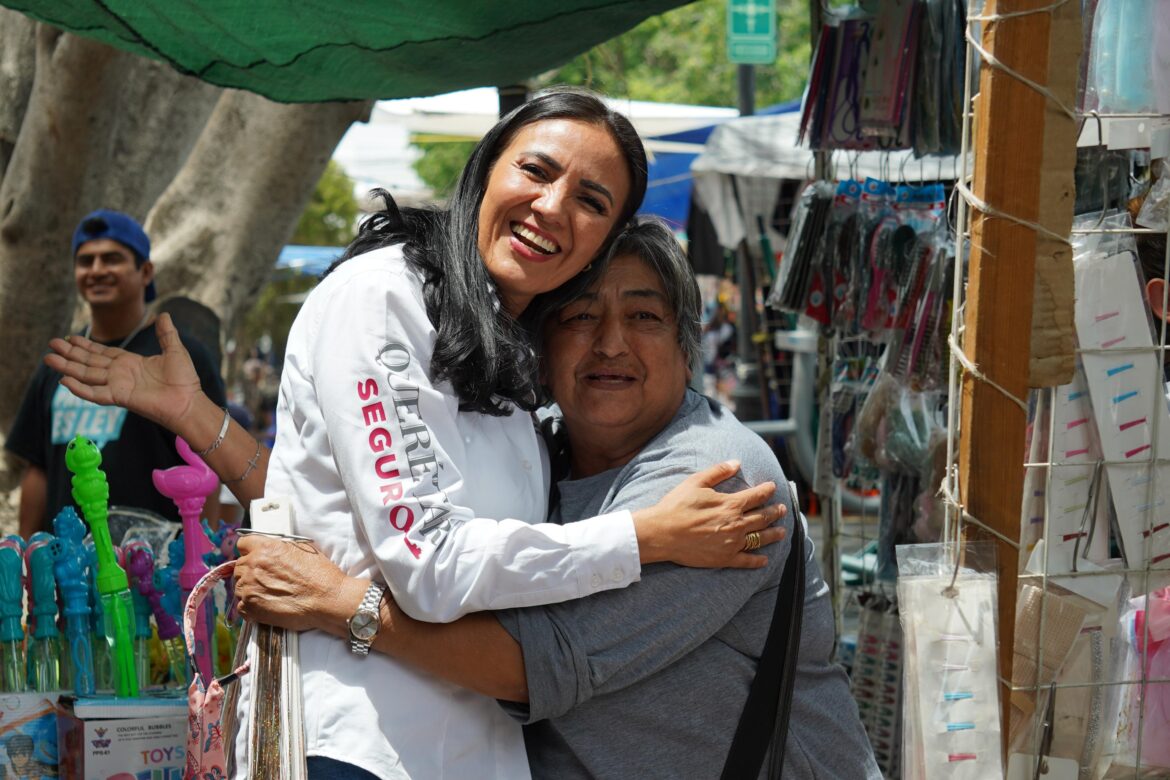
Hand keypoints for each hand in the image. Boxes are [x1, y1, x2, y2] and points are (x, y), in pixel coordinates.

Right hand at [45, 313, 202, 431]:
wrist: (189, 401)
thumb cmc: (184, 380)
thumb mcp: (175, 350)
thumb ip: (166, 334)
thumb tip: (164, 314)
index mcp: (130, 363)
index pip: (102, 352)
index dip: (85, 345)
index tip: (69, 338)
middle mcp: (120, 374)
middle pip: (89, 361)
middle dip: (70, 353)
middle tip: (51, 344)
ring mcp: (118, 385)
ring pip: (87, 375)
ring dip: (68, 367)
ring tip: (48, 358)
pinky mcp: (120, 397)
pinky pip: (95, 393)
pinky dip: (80, 388)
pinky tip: (64, 380)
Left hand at [234, 535, 359, 632]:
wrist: (327, 599)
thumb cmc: (320, 574)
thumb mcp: (303, 548)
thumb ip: (279, 547)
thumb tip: (271, 550)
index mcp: (264, 548)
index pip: (243, 544)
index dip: (250, 551)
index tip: (255, 557)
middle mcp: (252, 565)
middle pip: (239, 566)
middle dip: (250, 571)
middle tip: (267, 580)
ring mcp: (248, 587)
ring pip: (238, 586)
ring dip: (250, 590)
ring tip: (269, 595)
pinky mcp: (250, 608)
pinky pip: (241, 606)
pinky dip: (251, 607)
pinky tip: (267, 606)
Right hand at [633, 460, 786, 568]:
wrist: (662, 533)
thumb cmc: (676, 505)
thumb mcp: (696, 482)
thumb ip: (718, 472)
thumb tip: (736, 462)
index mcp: (730, 504)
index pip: (756, 496)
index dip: (767, 490)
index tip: (773, 487)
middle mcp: (736, 524)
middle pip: (762, 517)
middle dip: (775, 512)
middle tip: (782, 509)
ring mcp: (732, 543)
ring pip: (760, 539)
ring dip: (773, 534)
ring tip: (782, 532)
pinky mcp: (724, 558)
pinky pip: (747, 561)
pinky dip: (758, 560)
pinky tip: (764, 560)